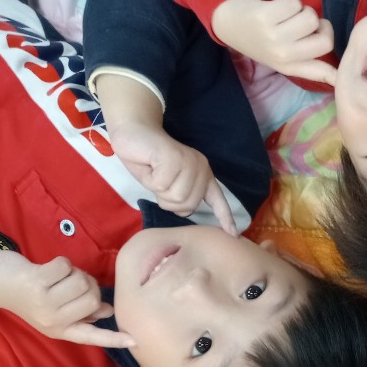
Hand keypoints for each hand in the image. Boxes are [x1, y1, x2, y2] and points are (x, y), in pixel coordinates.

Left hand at [0, 252, 133, 348]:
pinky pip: (66, 267)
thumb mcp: (53, 309)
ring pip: (82, 281)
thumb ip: (81, 311)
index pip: (91, 336)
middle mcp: (53, 320)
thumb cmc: (27, 294)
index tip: (134, 342)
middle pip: (94, 298)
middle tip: (71, 283)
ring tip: (58, 276)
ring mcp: (44, 302)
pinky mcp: (36, 282)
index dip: (113, 338)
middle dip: (88, 284)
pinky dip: (61, 262)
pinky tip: (49, 268)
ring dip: (74, 272)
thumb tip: (108, 311)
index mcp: (59, 330)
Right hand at [108, 121, 236, 233]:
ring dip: (158, 190)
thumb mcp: (166, 184)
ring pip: (176, 197)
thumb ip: (178, 196)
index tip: (233, 235)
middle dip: (167, 200)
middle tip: (158, 181)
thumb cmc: (149, 161)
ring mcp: (190, 162)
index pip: (218, 200)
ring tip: (154, 173)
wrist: (134, 131)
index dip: (224, 217)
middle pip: (188, 204)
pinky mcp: (175, 158)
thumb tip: (185, 212)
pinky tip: (149, 166)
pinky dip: (151, 180)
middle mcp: (201, 168)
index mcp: (203, 175)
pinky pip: (162, 185)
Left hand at [211, 0, 336, 85]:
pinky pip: (295, 2)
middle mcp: (283, 55)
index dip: (338, 73)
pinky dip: (290, 1)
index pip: (322, 71)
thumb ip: (312, 66)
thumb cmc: (263, 40)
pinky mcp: (264, 17)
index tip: (345, 76)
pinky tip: (278, 8)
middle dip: (319, 25)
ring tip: (288, 15)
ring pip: (311, 16)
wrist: (228, 23)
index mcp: (290, 67)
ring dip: (303, 10)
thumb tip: (339, 79)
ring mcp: (273, 37)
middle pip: (325, 38)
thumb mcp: (285, 59)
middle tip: (303, 24)